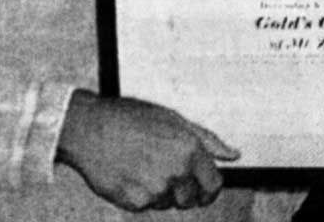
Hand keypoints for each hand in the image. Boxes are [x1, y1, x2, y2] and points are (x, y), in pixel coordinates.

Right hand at [55, 89, 238, 210]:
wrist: (90, 129)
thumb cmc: (130, 118)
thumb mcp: (173, 119)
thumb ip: (208, 140)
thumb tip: (233, 155)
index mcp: (190, 149)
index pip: (214, 184)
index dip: (209, 187)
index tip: (202, 187)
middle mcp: (177, 171)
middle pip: (192, 199)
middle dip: (183, 189)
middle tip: (164, 168)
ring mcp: (156, 189)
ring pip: (169, 202)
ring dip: (162, 191)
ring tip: (144, 165)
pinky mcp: (135, 203)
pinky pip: (147, 206)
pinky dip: (141, 195)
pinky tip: (130, 172)